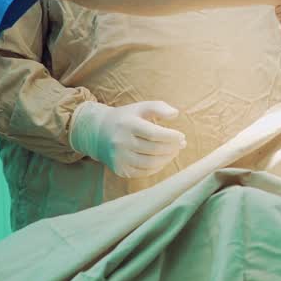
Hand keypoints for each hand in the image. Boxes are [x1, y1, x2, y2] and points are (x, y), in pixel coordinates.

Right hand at [69, 100, 185, 177]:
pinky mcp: (119, 169)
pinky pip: (143, 172)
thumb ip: (159, 107)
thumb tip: (175, 114)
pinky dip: (157, 167)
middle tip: (181, 144)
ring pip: (150, 163)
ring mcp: (119, 157)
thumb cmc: (127, 118)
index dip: (171, 136)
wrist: (98, 132)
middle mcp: (121, 142)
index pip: (154, 133)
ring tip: (174, 152)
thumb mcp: (141, 107)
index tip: (182, 136)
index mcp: (128, 124)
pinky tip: (163, 160)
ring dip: (167, 159)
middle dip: (172, 148)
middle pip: (154, 149)